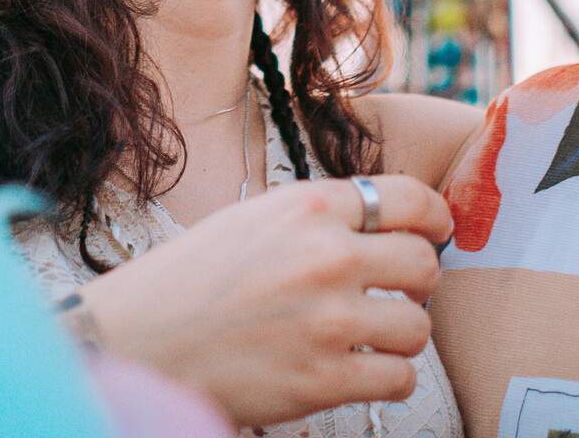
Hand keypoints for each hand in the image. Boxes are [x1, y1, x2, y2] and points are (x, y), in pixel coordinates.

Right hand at [75, 174, 451, 427]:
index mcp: (310, 207)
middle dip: (420, 280)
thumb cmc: (192, 278)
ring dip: (404, 333)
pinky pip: (399, 378)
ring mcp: (328, 320)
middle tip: (401, 292)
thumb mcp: (255, 219)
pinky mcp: (323, 378)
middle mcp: (326, 256)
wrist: (140, 340)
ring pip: (418, 326)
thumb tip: (387, 225)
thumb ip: (320, 217)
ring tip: (374, 336)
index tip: (438, 232)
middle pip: (423, 263)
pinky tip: (363, 370)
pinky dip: (390, 377)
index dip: (436, 217)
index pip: (409, 199)